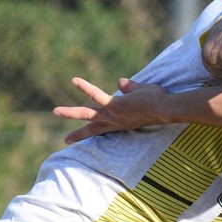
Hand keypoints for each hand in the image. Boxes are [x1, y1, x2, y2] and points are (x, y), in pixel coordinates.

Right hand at [55, 77, 173, 143]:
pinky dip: (85, 87)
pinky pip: (96, 95)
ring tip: (55, 111)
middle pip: (94, 129)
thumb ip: (130, 88)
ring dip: (71, 113)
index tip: (90, 135)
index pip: (106, 127)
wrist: (166, 108)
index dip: (98, 129)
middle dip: (79, 134)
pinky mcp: (114, 106)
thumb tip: (119, 81)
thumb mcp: (142, 93)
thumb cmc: (160, 102)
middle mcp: (116, 122)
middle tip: (66, 141)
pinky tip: (74, 80)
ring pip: (88, 114)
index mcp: (122, 121)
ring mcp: (113, 115)